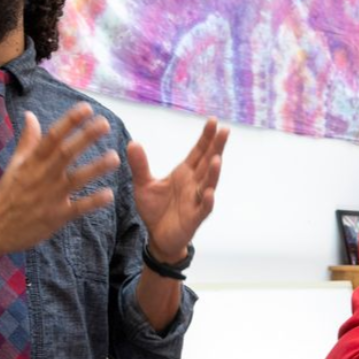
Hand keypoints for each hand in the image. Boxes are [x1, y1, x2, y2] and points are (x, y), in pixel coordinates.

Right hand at [0, 103, 118, 256]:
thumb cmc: (6, 195)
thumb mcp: (14, 165)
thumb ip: (27, 141)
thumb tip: (30, 115)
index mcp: (32, 162)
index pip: (52, 136)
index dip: (69, 121)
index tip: (87, 108)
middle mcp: (41, 176)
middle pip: (65, 153)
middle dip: (85, 137)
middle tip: (105, 124)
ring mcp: (49, 197)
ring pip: (76, 179)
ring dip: (96, 168)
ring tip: (114, 157)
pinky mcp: (56, 217)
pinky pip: (78, 208)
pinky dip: (93, 202)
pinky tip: (109, 195)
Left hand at [127, 117, 228, 263]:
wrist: (157, 237)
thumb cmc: (155, 210)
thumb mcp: (143, 185)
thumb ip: (140, 165)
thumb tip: (132, 143)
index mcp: (184, 174)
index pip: (198, 152)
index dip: (206, 137)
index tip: (213, 120)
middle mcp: (194, 184)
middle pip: (208, 163)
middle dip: (216, 147)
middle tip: (225, 130)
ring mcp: (196, 201)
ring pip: (208, 184)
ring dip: (213, 172)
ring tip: (217, 158)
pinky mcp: (194, 218)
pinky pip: (203, 209)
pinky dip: (207, 201)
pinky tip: (209, 193)